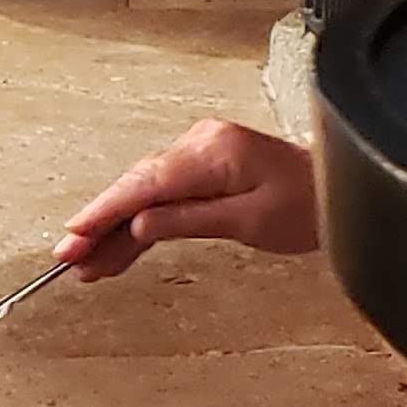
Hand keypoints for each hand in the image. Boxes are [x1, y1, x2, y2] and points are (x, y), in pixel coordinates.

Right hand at [57, 119, 320, 279]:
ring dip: (115, 228)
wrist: (336, 191)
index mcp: (213, 152)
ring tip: (88, 262)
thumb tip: (140, 225)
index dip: (104, 211)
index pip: (144, 184)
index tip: (75, 234)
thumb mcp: (248, 221)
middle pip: (136, 187)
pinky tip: (118, 244)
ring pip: (143, 193)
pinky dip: (139, 220)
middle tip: (70, 257)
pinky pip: (160, 193)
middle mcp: (201, 144)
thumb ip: (188, 220)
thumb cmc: (308, 205)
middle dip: (100, 224)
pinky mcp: (202, 167)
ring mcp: (199, 153)